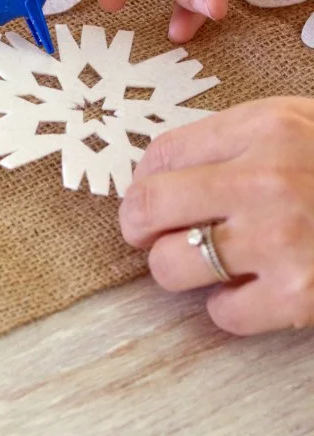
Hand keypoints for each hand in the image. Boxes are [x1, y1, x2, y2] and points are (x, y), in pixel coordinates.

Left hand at [119, 97, 313, 335]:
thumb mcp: (298, 123)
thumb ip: (233, 138)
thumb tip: (161, 167)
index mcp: (262, 128)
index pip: (162, 153)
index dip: (143, 178)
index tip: (147, 193)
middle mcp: (264, 180)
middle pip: (149, 206)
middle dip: (137, 224)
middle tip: (147, 232)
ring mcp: (281, 241)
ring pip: (171, 264)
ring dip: (176, 267)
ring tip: (202, 260)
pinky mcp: (299, 298)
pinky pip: (222, 313)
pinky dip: (228, 306)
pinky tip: (251, 288)